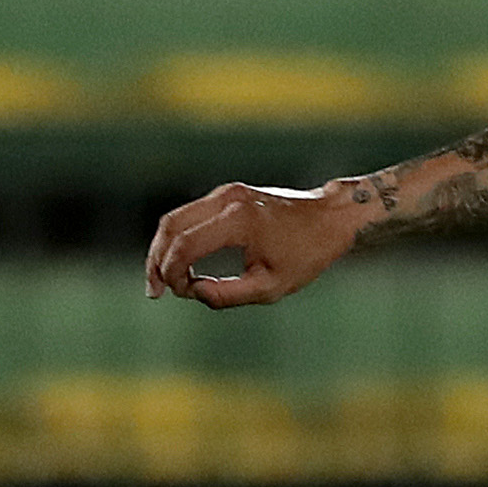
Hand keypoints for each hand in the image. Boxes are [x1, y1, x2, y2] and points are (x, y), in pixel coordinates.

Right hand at [144, 183, 361, 307]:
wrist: (331, 218)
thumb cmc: (307, 254)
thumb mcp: (272, 286)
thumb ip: (229, 294)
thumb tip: (193, 292)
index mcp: (239, 220)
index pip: (186, 245)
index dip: (172, 272)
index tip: (177, 293)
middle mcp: (227, 199)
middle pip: (171, 226)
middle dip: (157, 260)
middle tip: (155, 291)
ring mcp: (225, 192)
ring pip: (176, 218)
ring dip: (163, 249)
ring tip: (163, 281)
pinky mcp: (227, 195)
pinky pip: (190, 215)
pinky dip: (179, 238)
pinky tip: (180, 265)